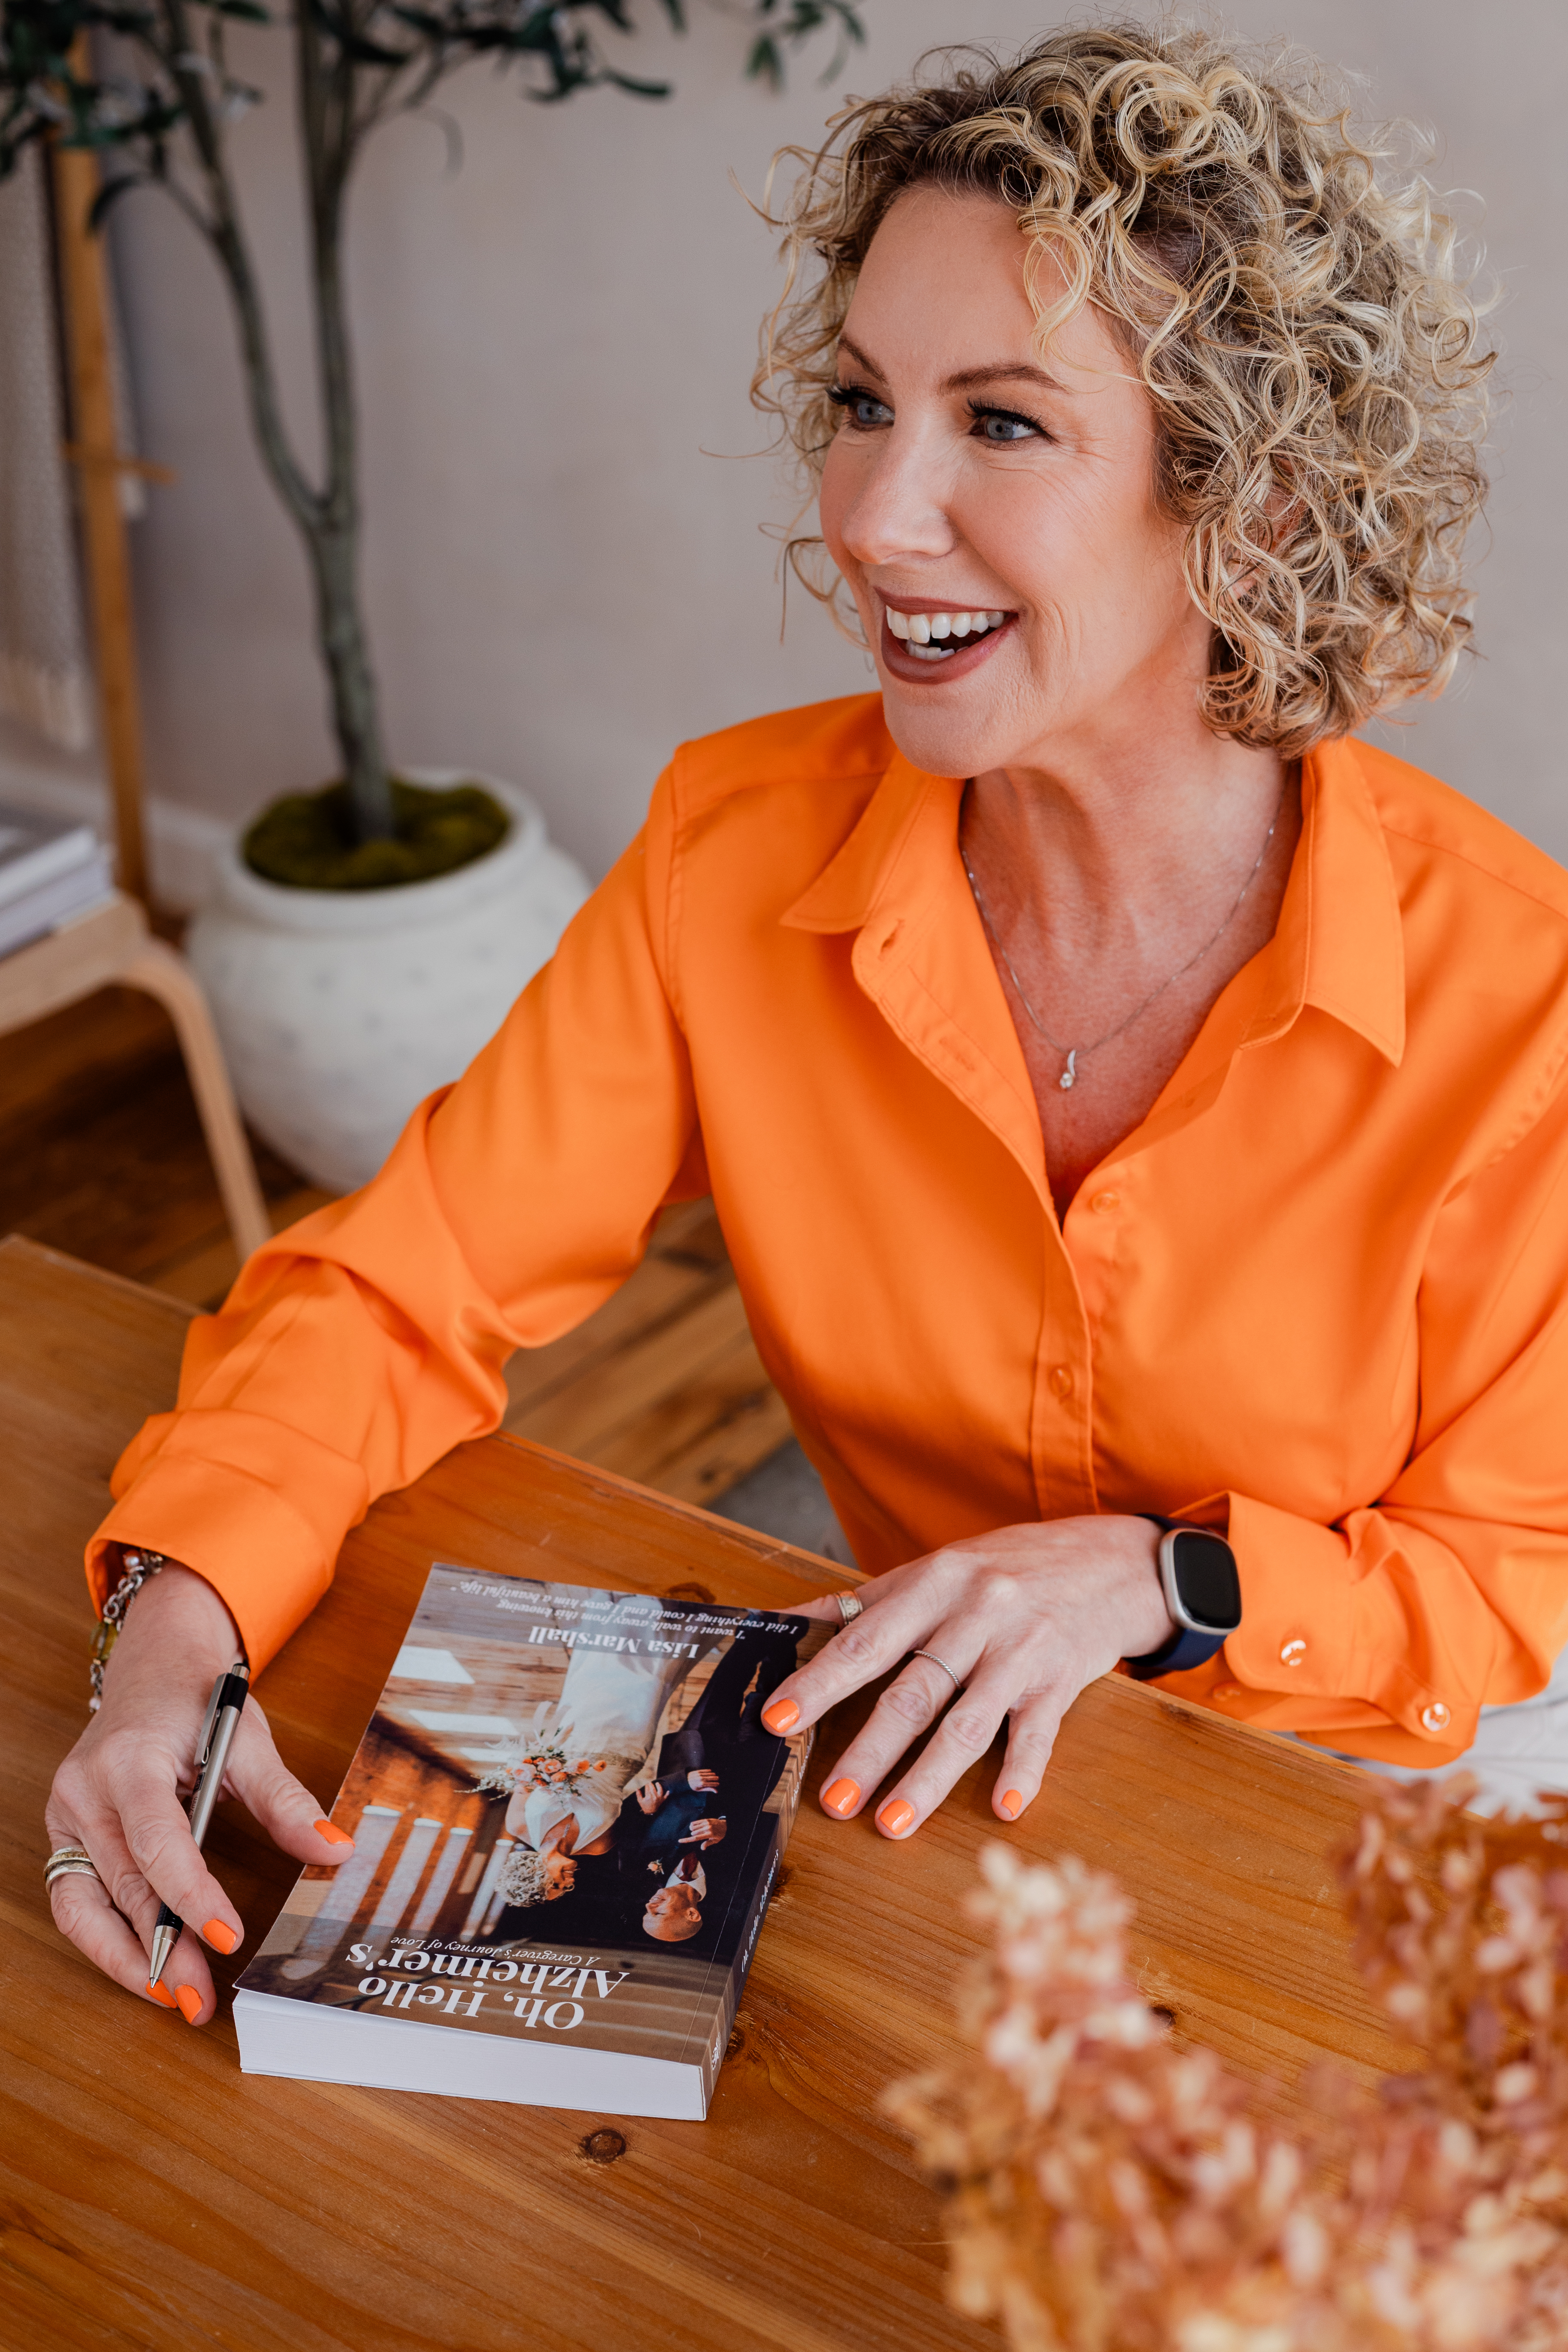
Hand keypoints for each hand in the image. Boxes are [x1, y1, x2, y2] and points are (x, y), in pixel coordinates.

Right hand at [45, 1558, 354, 2021]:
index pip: (158, 1841)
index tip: (229, 1939)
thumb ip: (286, 1799)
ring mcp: (67, 1815)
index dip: (192, 1896)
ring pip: (82, 1907)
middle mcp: (85, 1792)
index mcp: (129, 1760)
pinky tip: (144, 1967)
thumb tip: (333, 1850)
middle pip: (123, 1886)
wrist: (155, 1662)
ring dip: (124, 1961)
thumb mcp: (248, 1740)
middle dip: (163, 1949)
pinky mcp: (66, 1834)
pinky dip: (106, 1939)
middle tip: (200, 1999)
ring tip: (171, 1998)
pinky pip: (75, 1900)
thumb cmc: (199, 1697)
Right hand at [636, 1781, 665, 1814]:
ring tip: (657, 1783)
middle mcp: (654, 1797)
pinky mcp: (662, 1800)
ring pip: (660, 1790)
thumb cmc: (645, 1806)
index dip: (647, 1786)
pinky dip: (667, 1794)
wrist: (650, 1812)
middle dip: (651, 1785)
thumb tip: (637, 1788)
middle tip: (650, 1783)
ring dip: (659, 1786)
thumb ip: (638, 1794)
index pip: (647, 1789)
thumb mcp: (640, 1801)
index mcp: (648, 1797)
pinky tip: (668, 1791)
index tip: (646, 1784)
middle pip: (653, 1788)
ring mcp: (659, 1798)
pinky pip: (666, 1796)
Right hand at [679, 1815, 726, 1847]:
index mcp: (709, 1834)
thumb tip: (702, 1848)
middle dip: (693, 1835)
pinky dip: (693, 1825)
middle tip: (700, 1835)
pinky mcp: (706, 1819)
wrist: (725, 1826)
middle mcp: (706, 1828)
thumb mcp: (715, 1841)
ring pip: (693, 1827)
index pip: (695, 1838)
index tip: (680, 1840)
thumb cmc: (720, 1835)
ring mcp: (706, 1823)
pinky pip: (695, 1822)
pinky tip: (695, 1827)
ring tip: (698, 1831)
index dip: (687, 1840)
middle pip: (694, 1832)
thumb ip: (707, 1844)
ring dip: (693, 1830)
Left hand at [686, 1768, 719, 1791]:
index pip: (711, 1783)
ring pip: (708, 1774)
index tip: (718, 1784)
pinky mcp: (698, 1771)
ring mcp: (699, 1774)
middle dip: (715, 1778)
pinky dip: (708, 1771)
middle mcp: (701, 1779)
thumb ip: (708, 1789)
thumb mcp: (700, 1789)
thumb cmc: (693, 1786)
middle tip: (718, 1778)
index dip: (715, 1783)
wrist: (685, 1781)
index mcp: (702, 1784)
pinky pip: (705, 1770)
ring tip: (715, 1775)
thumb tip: (716, 1791)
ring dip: (712, 1774)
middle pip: (711, 1778)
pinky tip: (711, 1772)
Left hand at [760, 1517, 1172, 1838]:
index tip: (777, 1718)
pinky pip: (1039, 1734)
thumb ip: (864, 1602)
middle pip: (914, 1691)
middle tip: (833, 1800)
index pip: (866, 1639)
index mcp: (935, 1582)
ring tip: (890, 1824)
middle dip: (869, 1751)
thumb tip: (785, 1624)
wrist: (1107, 1561)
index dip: (820, 1681)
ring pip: (968, 1723)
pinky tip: (1003, 1808)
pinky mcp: (1062, 1681)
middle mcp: (977, 1614)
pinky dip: (1021, 1772)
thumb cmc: (1006, 1568)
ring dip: (927, 1779)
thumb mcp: (935, 1569)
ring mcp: (1022, 1650)